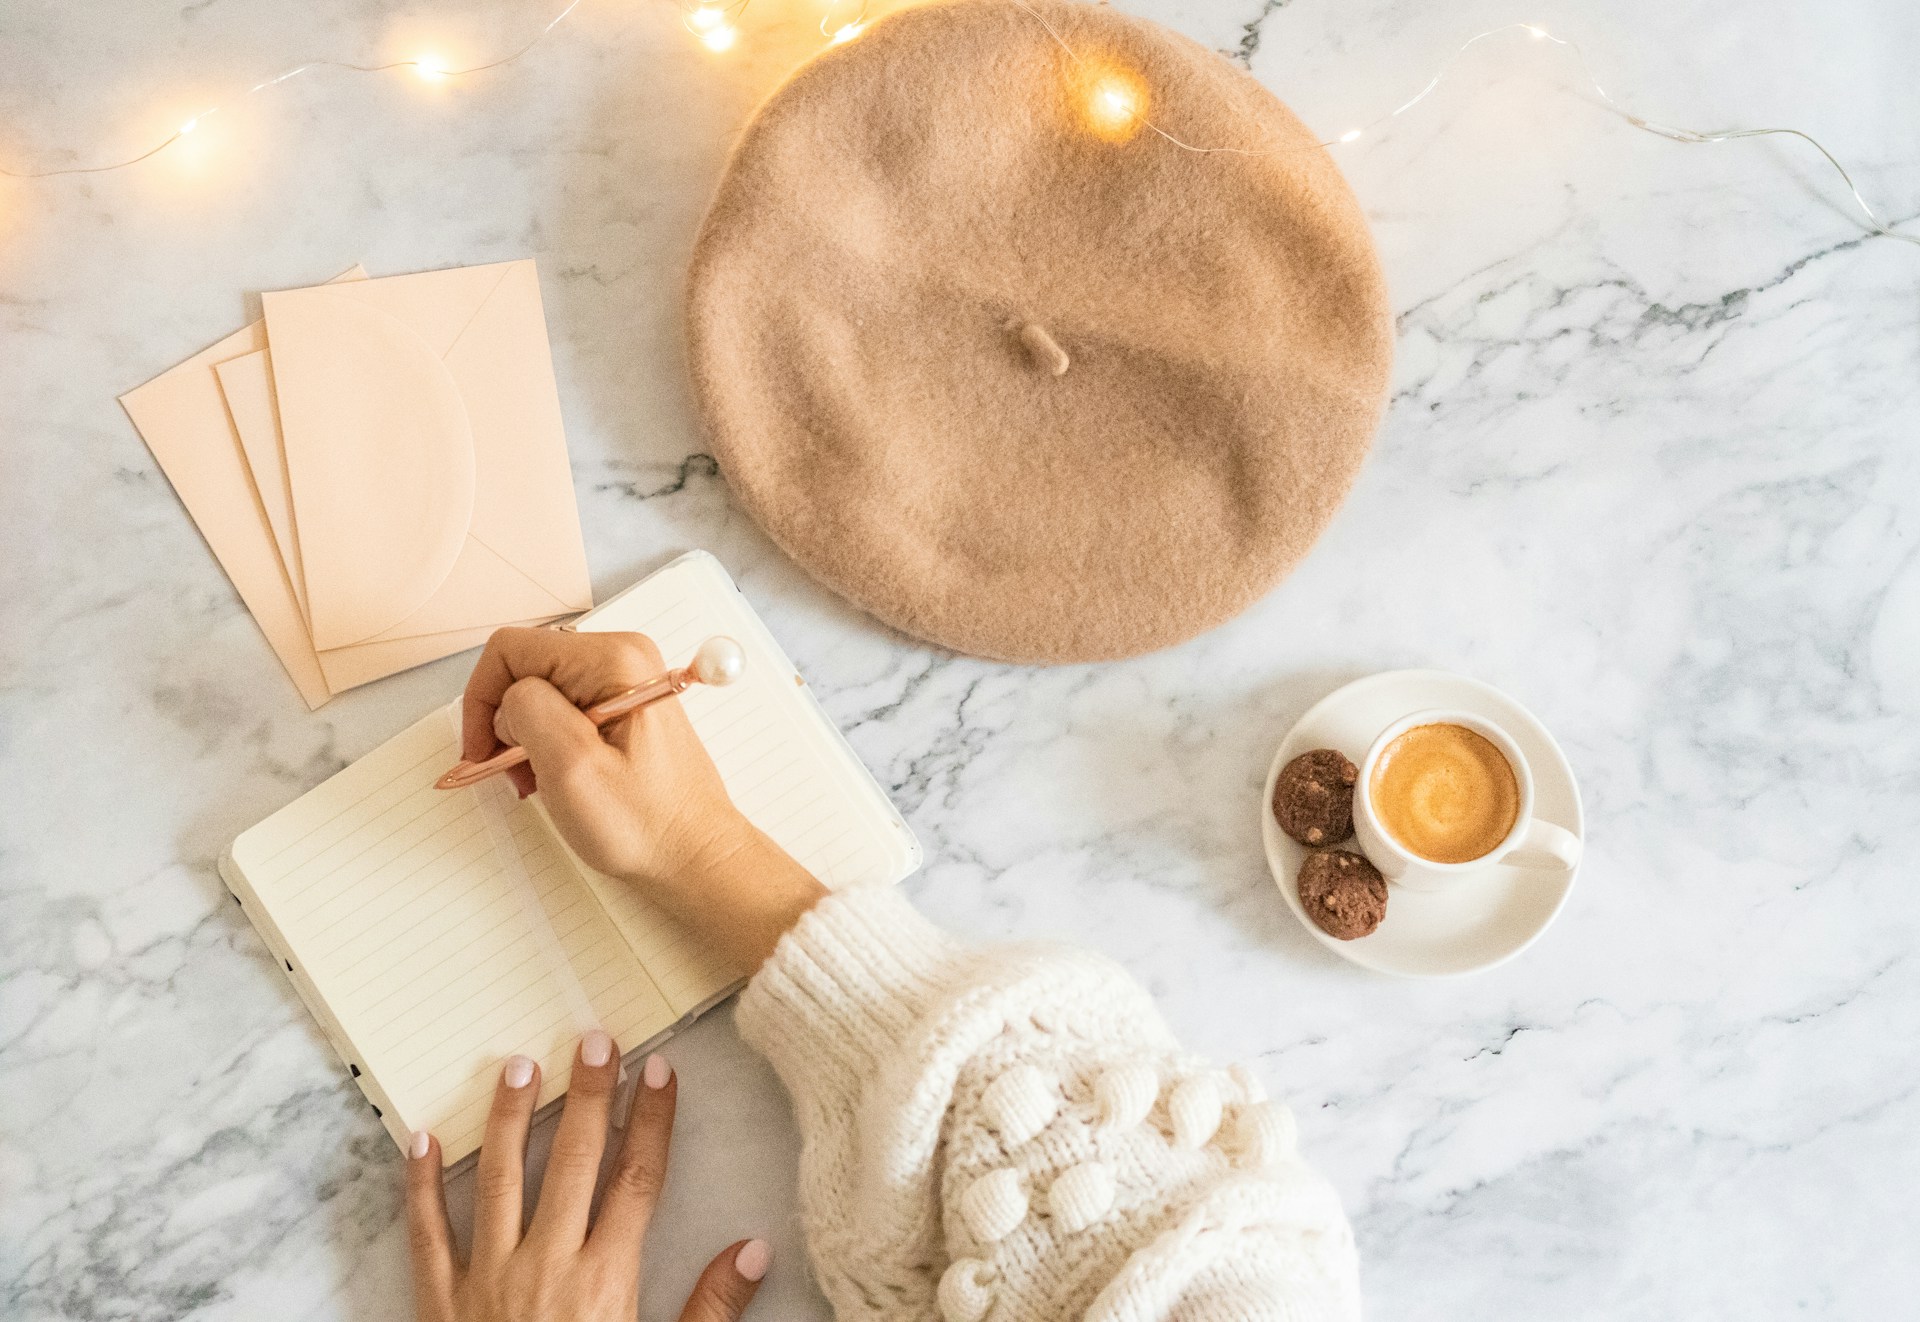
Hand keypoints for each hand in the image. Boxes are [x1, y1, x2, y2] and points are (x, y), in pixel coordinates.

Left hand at [406, 1034, 768, 1321]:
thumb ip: (710, 1309)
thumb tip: (755, 1249)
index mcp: (607, 1280)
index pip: (637, 1179)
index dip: (652, 1121)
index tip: (659, 1071)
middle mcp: (547, 1266)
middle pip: (572, 1162)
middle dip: (588, 1095)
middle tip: (594, 1038)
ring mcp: (487, 1281)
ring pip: (498, 1180)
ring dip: (508, 1117)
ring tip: (519, 1064)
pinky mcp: (439, 1304)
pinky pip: (426, 1235)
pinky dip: (419, 1186)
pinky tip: (418, 1139)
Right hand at [462, 627, 825, 969]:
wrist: (693, 854)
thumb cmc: (646, 824)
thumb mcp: (573, 769)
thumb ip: (529, 714)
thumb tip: (508, 698)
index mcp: (613, 660)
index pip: (511, 650)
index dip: (483, 700)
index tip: (482, 751)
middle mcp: (621, 658)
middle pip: (524, 668)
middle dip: (505, 722)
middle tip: (516, 774)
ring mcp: (623, 681)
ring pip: (539, 692)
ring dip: (525, 737)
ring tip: (539, 782)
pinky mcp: (621, 705)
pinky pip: (562, 709)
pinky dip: (546, 743)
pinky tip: (556, 777)